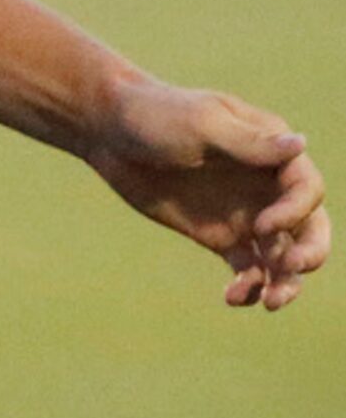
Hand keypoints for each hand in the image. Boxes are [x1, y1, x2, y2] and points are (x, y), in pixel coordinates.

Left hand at [85, 79, 328, 309]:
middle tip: (289, 269)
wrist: (108, 132)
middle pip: (310, 227)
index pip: (307, 188)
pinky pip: (250, 269)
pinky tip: (233, 298)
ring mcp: (247, 214)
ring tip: (270, 302)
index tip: (264, 226)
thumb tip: (301, 143)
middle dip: (310, 253)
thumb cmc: (155, 115)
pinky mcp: (221, 236)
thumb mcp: (201, 124)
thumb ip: (249, 143)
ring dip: (286, 282)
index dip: (297, 212)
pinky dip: (250, 287)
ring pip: (284, 255)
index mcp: (271, 151)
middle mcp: (267, 186)